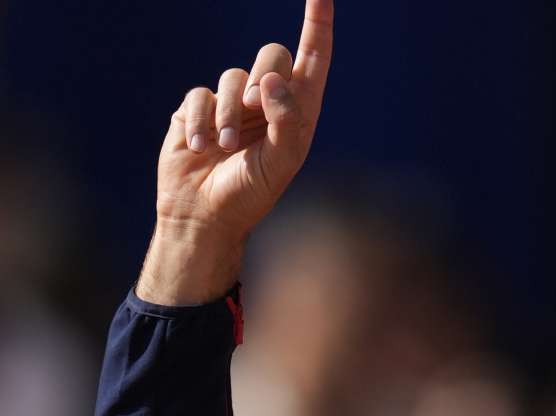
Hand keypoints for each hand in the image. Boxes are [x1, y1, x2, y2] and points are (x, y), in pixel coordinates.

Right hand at [137, 0, 333, 304]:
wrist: (204, 215)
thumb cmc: (251, 194)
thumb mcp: (281, 162)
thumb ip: (287, 120)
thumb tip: (275, 81)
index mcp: (300, 111)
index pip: (315, 56)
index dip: (319, 22)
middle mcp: (269, 101)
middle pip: (272, 54)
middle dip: (262, 81)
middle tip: (253, 116)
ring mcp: (233, 103)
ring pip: (232, 75)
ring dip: (228, 113)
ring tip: (224, 147)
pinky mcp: (199, 109)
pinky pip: (200, 94)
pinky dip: (201, 121)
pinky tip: (201, 147)